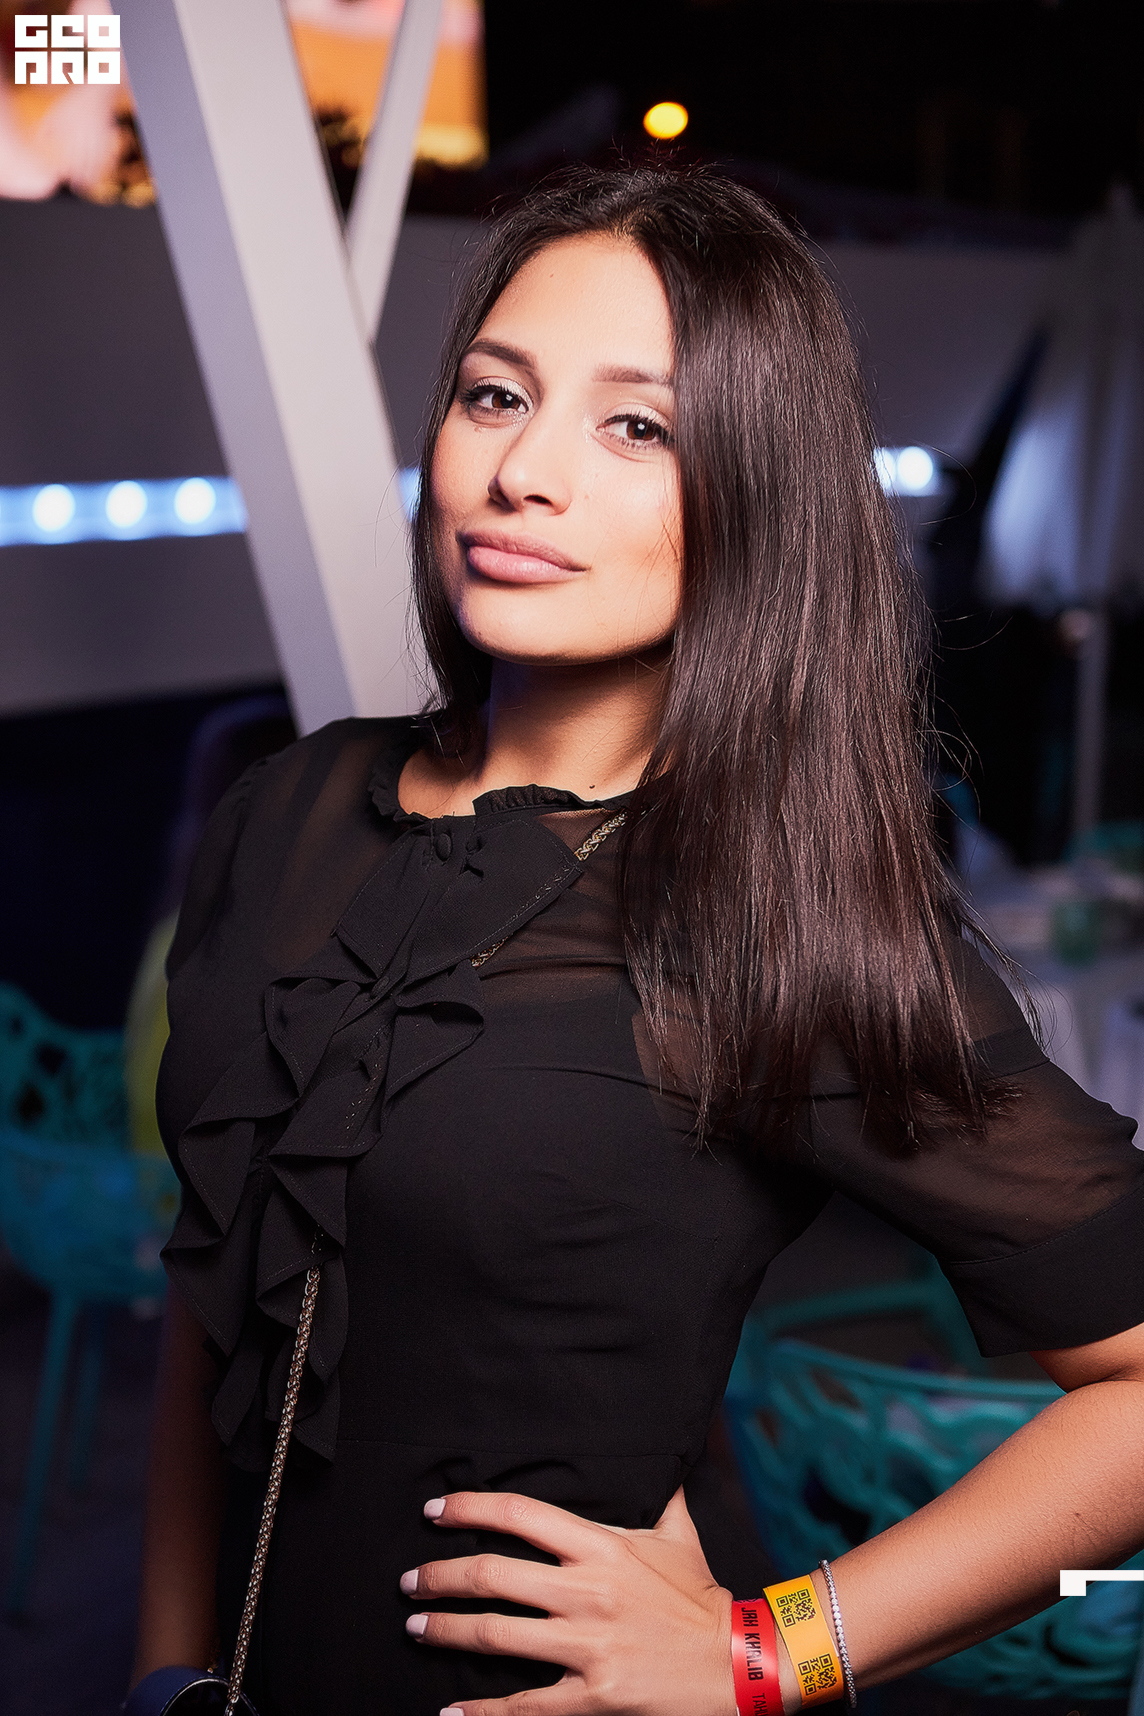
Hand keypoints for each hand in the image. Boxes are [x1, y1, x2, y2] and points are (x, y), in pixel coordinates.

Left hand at [400, 1486, 737, 1715]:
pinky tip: (450, 1713)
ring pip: (497, 1634)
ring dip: (448, 1631)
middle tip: (409, 1582)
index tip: (434, 1511)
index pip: (521, 1514)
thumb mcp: (678, 1534)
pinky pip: (524, 1705)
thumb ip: (657, 1493)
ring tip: (416, 1629)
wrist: (737, 1663)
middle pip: (494, 1574)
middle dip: (441, 1577)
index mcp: (602, 1545)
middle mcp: (588, 1590)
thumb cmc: (701, 1596)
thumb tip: (654, 1455)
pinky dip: (481, 1712)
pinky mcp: (593, 1694)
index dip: (471, 1507)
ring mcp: (588, 1644)